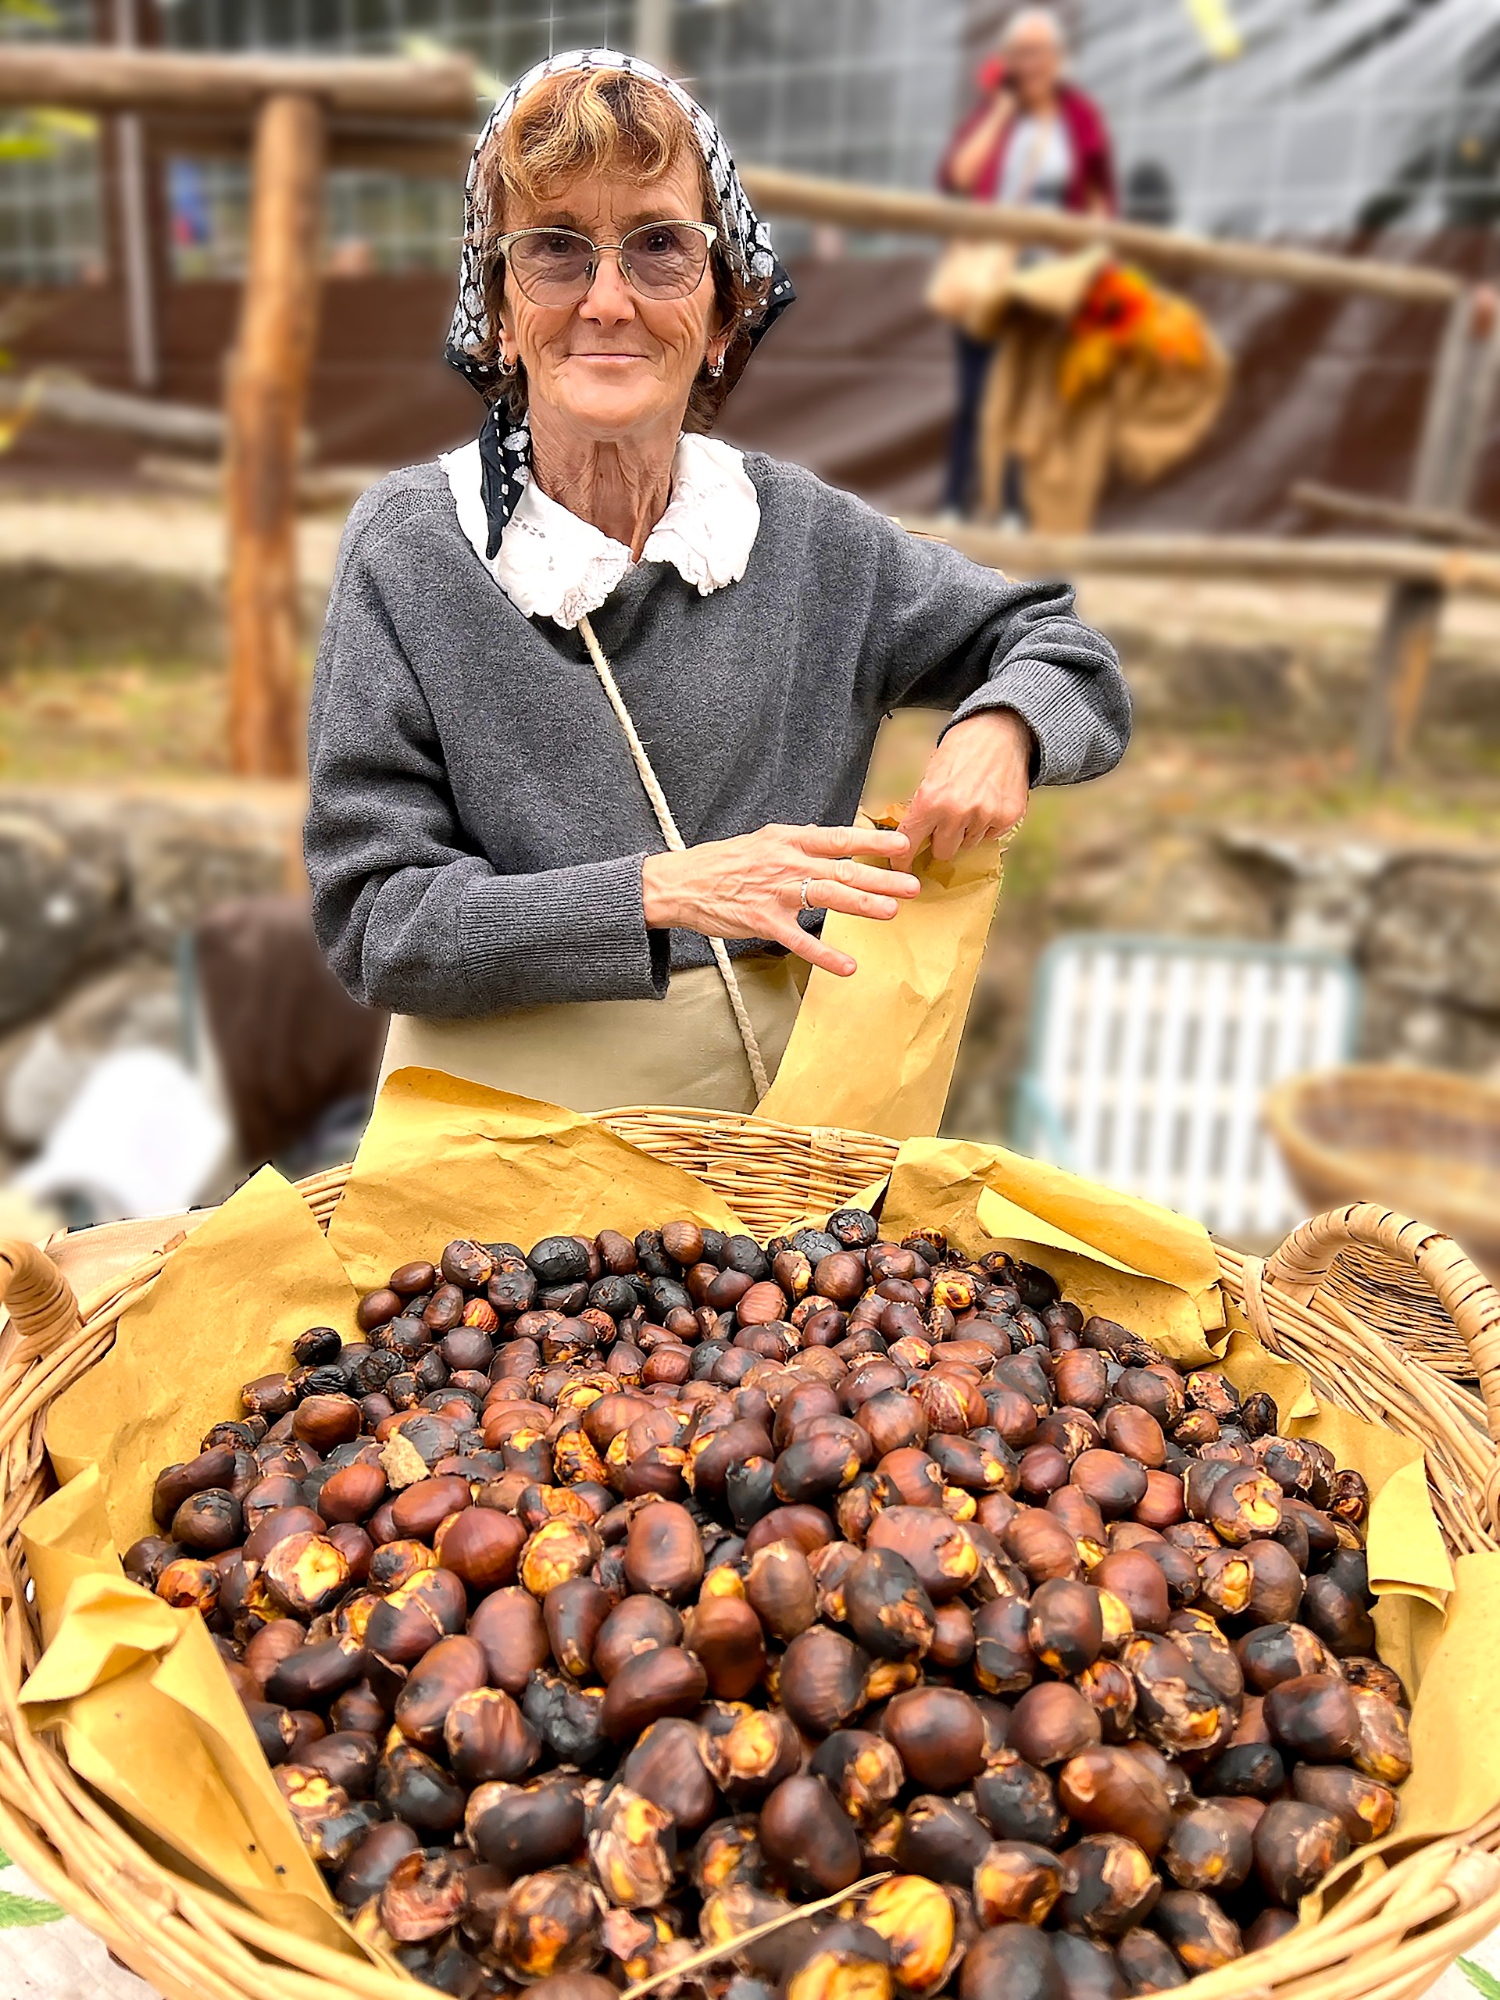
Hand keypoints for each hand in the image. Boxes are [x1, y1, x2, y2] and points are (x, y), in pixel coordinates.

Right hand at [641, 822, 919, 977]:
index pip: (838, 838)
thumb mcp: (762, 840)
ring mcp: (776, 893)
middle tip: (912, 886)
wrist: (681, 883)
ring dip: (862, 906)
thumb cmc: (723, 863)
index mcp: (788, 840)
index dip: (871, 841)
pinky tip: (847, 966)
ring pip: (827, 898)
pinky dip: (824, 955)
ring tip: (891, 913)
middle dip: (880, 879)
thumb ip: (796, 841)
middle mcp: (787, 863)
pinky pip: (800, 941)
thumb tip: (824, 834)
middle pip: (842, 871)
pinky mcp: (763, 922)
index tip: (901, 844)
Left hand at [899, 708, 1032, 861]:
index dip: (903, 858)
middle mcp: (957, 813)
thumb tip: (913, 835)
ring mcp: (984, 816)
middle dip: (942, 842)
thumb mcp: (931, 773)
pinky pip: (990, 836)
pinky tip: (988, 802)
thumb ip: (924, 805)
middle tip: (946, 823)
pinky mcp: (1007, 817)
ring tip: (970, 804)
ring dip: (966, 832)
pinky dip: (987, 825)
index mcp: (931, 800)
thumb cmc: (962, 748)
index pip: (910, 842)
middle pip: (943, 852)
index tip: (901, 866)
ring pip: (968, 844)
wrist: (1002, 731)